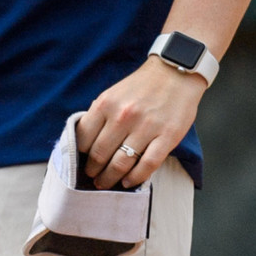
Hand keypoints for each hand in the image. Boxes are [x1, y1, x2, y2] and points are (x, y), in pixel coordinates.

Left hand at [75, 58, 204, 191]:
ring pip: (121, 164)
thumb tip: (86, 143)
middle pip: (99, 155)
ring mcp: (146, 127)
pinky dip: (135, 178)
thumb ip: (100, 116)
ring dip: (110, 178)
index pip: (83, 139)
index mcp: (105, 104)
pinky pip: (147, 165)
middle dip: (93, 171)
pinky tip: (128, 182)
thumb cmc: (142, 86)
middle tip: (93, 178)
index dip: (80, 156)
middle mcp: (123, 116)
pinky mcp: (167, 137)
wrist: (175, 72)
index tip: (81, 162)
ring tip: (106, 183)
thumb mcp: (113, 94)